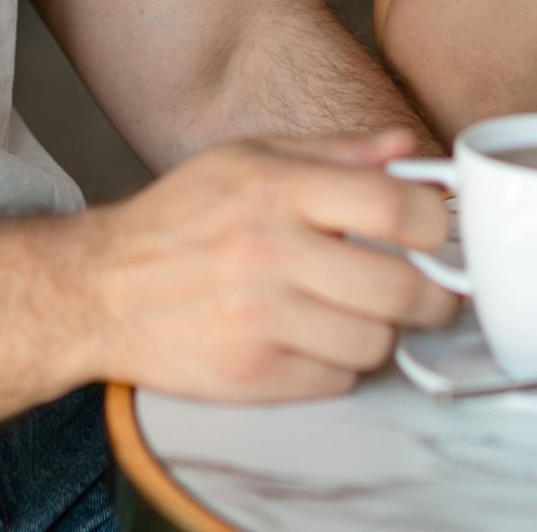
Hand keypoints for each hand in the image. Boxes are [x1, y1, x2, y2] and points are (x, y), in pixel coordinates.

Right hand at [79, 129, 457, 400]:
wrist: (97, 289)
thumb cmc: (178, 220)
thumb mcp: (248, 160)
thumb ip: (336, 154)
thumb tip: (410, 153)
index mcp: (274, 188)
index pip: (394, 208)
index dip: (436, 226)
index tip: (439, 236)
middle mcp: (267, 252)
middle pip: (399, 290)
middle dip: (432, 297)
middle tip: (431, 293)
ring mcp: (257, 320)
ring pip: (373, 344)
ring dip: (378, 333)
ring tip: (356, 315)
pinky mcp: (247, 377)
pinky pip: (335, 382)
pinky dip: (336, 367)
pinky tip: (311, 341)